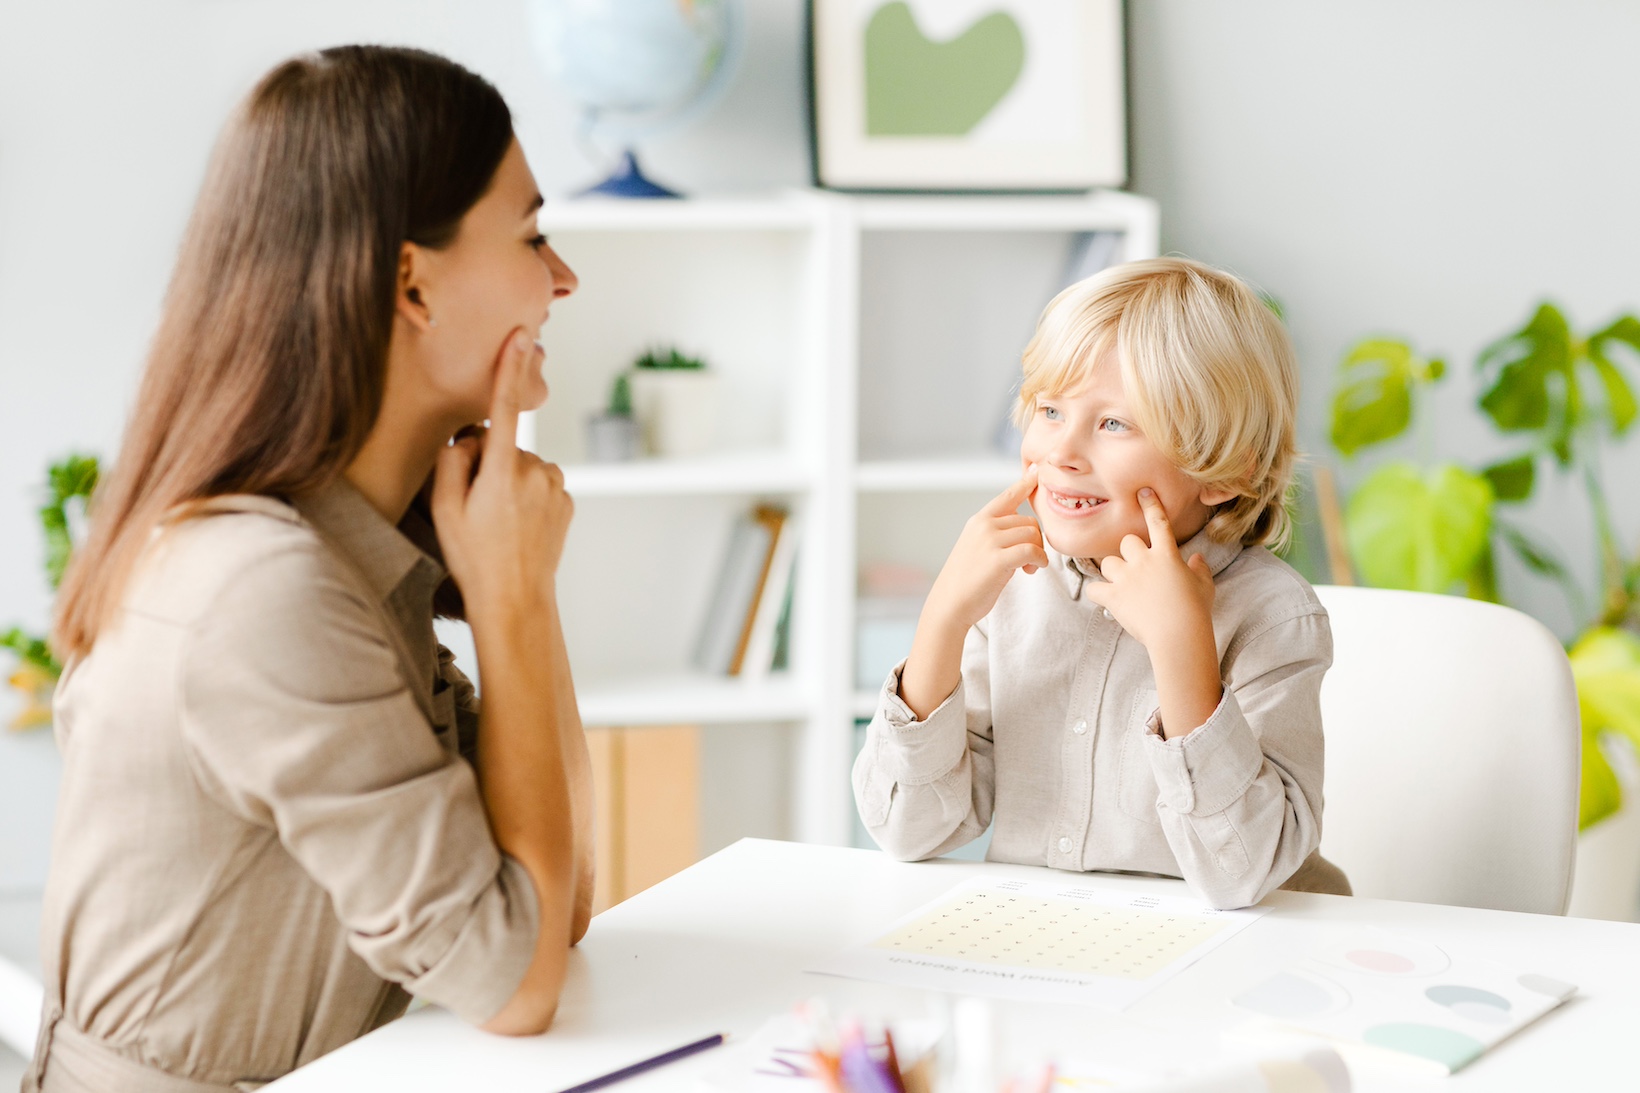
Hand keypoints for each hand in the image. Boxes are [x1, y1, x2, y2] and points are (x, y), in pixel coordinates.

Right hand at [431, 328, 573, 616]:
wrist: (516, 600)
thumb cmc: (474, 558)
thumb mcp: (444, 510)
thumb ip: (451, 462)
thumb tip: (468, 437)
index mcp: (502, 472)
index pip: (504, 409)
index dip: (509, 370)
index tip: (520, 336)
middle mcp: (536, 473)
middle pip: (503, 446)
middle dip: (487, 463)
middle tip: (475, 508)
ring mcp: (556, 487)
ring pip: (522, 466)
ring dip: (508, 481)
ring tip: (497, 521)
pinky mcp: (567, 501)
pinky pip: (539, 485)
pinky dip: (526, 496)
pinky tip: (517, 525)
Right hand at [922, 466, 1047, 633]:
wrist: (950, 603)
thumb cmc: (965, 580)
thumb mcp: (976, 547)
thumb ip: (996, 534)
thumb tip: (1024, 532)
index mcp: (979, 521)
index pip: (1007, 497)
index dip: (1024, 484)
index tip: (1037, 471)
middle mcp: (984, 526)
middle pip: (1028, 520)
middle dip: (1035, 539)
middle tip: (1030, 560)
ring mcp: (990, 541)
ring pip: (1032, 533)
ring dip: (1038, 552)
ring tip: (1029, 568)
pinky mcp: (999, 559)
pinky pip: (1032, 550)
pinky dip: (1040, 560)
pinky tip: (1033, 569)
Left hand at [1082, 488, 1214, 648]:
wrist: (1178, 635)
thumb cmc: (1195, 612)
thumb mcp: (1205, 586)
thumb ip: (1200, 569)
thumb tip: (1197, 559)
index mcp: (1167, 555)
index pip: (1158, 522)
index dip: (1151, 505)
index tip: (1144, 492)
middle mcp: (1144, 561)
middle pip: (1127, 541)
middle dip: (1130, 553)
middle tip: (1138, 570)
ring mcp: (1127, 578)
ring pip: (1108, 563)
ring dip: (1114, 572)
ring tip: (1124, 587)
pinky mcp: (1114, 596)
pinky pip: (1094, 588)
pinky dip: (1098, 592)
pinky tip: (1106, 598)